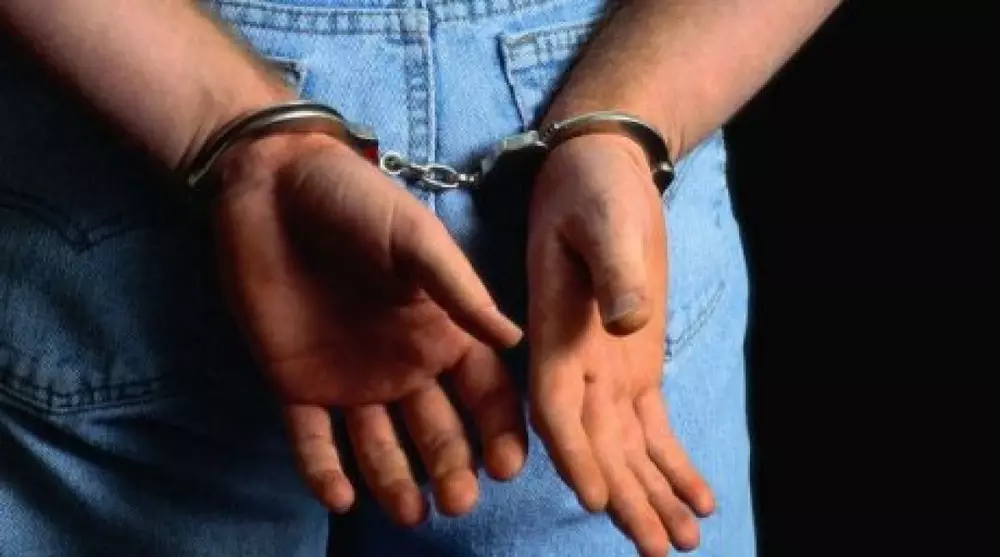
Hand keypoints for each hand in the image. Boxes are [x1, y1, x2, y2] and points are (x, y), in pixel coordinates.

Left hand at [210, 133, 526, 524]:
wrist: (272, 187)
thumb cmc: (355, 204)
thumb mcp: (417, 241)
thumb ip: (462, 293)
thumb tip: (517, 341)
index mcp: (441, 332)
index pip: (484, 393)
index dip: (500, 431)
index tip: (508, 468)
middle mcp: (403, 365)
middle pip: (438, 431)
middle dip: (452, 469)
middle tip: (457, 503)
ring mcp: (349, 379)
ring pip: (380, 445)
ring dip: (395, 481)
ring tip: (409, 513)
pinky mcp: (296, 384)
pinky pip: (312, 439)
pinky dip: (323, 471)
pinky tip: (339, 497)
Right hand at [526, 134, 713, 555]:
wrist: (601, 173)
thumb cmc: (593, 190)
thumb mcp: (603, 219)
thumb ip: (613, 271)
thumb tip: (629, 324)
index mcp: (554, 333)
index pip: (555, 408)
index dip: (574, 454)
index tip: (598, 498)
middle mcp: (575, 364)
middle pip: (595, 445)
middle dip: (624, 498)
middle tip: (655, 549)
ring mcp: (607, 369)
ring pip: (625, 447)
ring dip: (649, 494)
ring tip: (681, 541)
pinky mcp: (635, 367)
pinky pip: (651, 427)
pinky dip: (671, 464)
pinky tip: (697, 500)